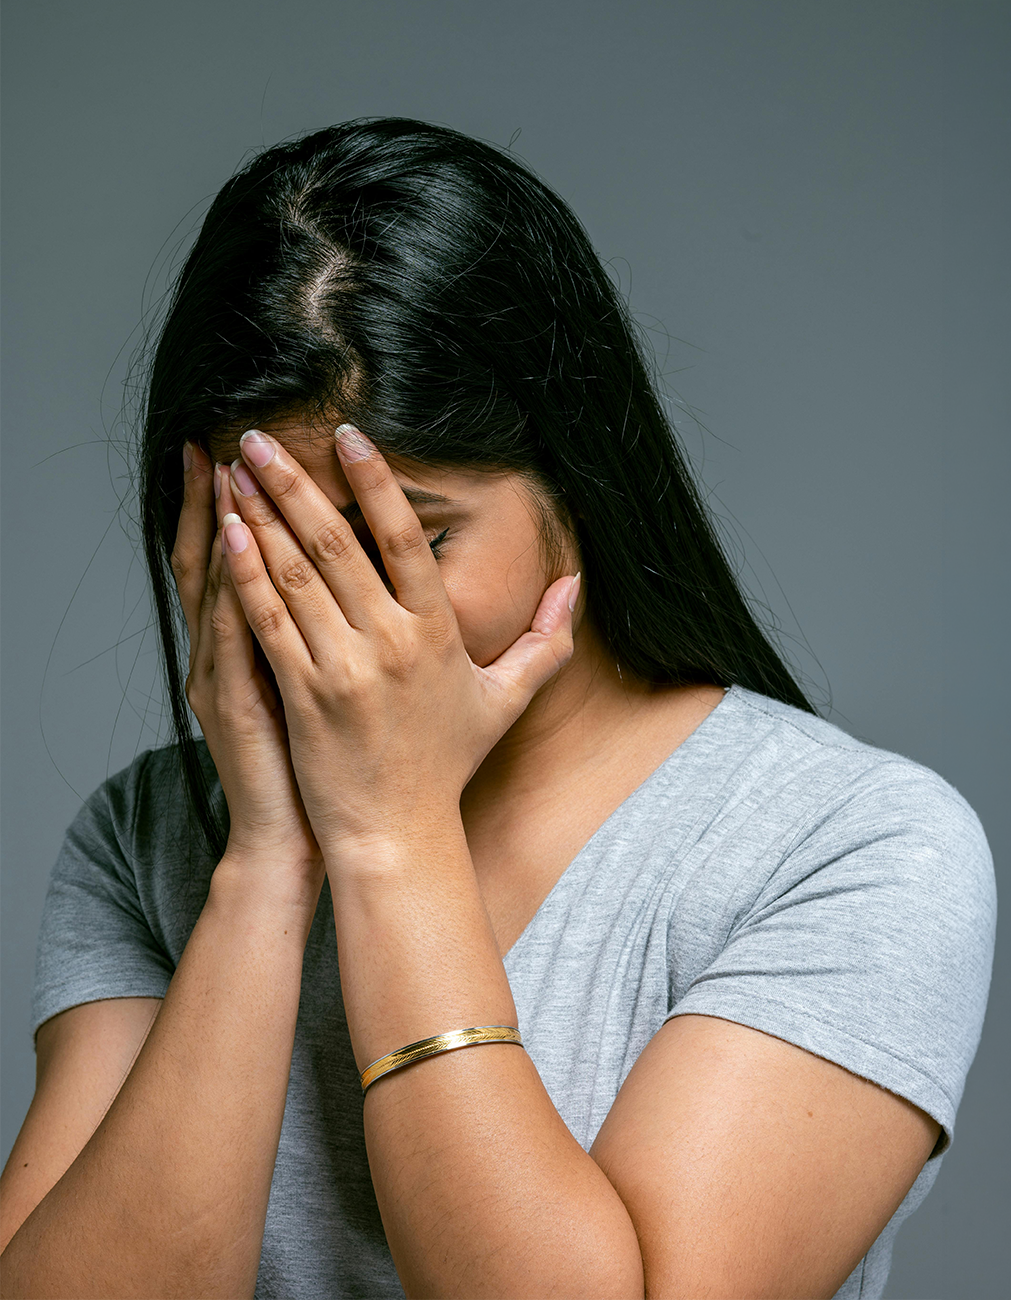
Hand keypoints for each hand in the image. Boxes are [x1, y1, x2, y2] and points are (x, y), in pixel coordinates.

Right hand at [171, 443, 322, 894]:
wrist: (295, 836)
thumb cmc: (319, 763)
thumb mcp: (320, 693)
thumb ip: (330, 636)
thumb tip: (362, 589)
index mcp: (254, 646)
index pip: (245, 563)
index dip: (244, 508)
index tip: (253, 454)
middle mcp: (228, 653)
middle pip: (221, 559)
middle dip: (231, 497)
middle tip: (235, 438)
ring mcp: (226, 675)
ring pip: (220, 585)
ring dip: (227, 523)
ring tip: (231, 468)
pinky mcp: (237, 702)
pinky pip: (232, 634)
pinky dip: (233, 586)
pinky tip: (236, 542)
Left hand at [219, 426, 577, 860]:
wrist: (397, 832)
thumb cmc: (447, 764)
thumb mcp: (506, 699)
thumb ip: (546, 639)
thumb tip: (576, 584)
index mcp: (437, 633)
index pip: (404, 540)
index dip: (376, 482)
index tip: (349, 435)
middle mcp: (389, 643)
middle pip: (336, 544)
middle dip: (296, 483)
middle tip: (263, 435)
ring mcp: (341, 668)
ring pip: (295, 575)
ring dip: (262, 516)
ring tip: (238, 469)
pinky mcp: (302, 694)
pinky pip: (269, 622)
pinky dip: (246, 575)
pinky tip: (228, 533)